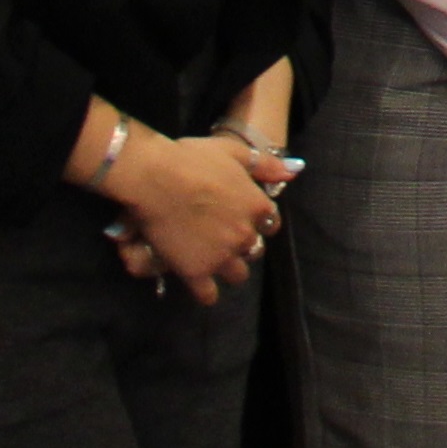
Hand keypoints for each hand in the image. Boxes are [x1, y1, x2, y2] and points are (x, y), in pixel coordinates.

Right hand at [102, 125, 275, 302]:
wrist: (154, 178)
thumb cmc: (192, 159)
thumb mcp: (234, 152)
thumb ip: (265, 165)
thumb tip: (292, 172)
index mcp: (257, 206)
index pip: (271, 223)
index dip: (257, 221)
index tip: (242, 217)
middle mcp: (245, 235)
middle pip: (255, 251)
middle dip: (242, 246)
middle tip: (222, 237)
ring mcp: (222, 256)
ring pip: (238, 275)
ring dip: (228, 268)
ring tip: (211, 259)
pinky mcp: (196, 272)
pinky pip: (209, 295)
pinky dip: (206, 292)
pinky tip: (198, 282)